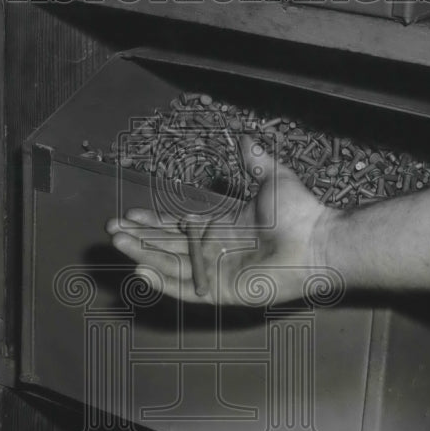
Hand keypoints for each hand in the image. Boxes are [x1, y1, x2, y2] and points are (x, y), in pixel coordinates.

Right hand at [106, 137, 333, 304]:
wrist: (317, 239)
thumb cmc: (300, 213)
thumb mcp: (272, 179)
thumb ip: (255, 161)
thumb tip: (246, 138)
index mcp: (223, 229)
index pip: (178, 227)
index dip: (153, 222)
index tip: (129, 213)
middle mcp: (216, 253)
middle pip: (167, 247)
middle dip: (139, 238)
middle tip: (112, 229)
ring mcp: (218, 274)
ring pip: (171, 267)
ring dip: (143, 255)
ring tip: (119, 243)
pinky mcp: (224, 292)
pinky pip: (188, 289)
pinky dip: (164, 281)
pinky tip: (141, 269)